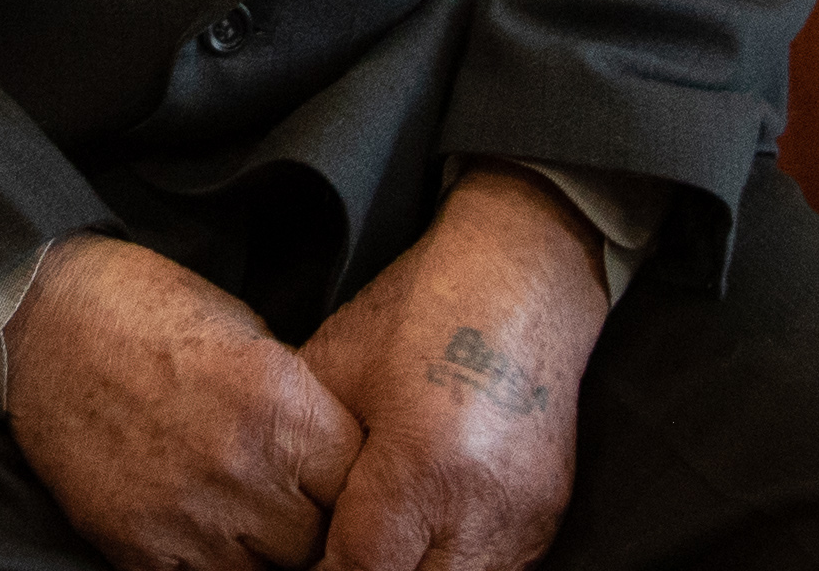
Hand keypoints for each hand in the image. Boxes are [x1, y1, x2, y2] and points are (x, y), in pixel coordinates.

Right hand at [4, 234, 363, 569]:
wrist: (40, 320)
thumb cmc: (147, 310)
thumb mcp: (248, 335)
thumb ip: (295, 407)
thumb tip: (333, 460)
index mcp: (282, 404)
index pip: (362, 487)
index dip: (357, 488)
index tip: (343, 484)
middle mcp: (243, 468)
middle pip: (319, 543)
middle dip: (315, 527)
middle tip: (299, 507)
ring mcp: (189, 516)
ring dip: (266, 554)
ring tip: (252, 522)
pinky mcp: (138, 547)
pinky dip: (211, 566)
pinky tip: (205, 534)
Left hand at [296, 166, 609, 570]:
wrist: (523, 276)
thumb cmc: (417, 312)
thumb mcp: (335, 370)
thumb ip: (305, 454)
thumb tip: (274, 510)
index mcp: (421, 468)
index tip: (296, 560)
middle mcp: (480, 509)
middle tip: (332, 550)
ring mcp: (522, 521)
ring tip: (377, 543)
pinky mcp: (545, 518)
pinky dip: (448, 565)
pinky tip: (419, 539)